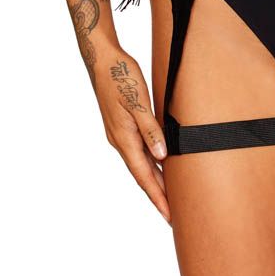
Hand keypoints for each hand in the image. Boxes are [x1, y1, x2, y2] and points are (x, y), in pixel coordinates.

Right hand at [93, 45, 170, 224]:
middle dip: (157, 194)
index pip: (144, 175)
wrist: (102, 60)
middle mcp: (120, 140)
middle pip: (142, 174)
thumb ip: (150, 129)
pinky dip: (148, 162)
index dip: (158, 196)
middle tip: (172, 215)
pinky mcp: (121, 125)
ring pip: (140, 163)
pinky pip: (137, 151)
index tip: (169, 216)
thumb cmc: (121, 77)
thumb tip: (162, 156)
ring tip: (168, 195)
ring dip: (153, 180)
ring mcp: (119, 134)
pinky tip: (158, 162)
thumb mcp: (139, 101)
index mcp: (124, 138)